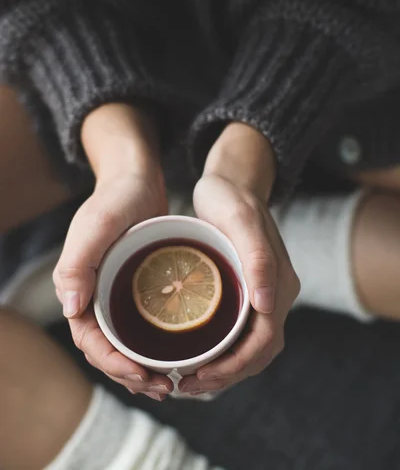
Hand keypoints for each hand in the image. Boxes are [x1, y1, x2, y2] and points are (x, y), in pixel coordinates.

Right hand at [53, 104, 172, 400]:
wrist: (135, 178)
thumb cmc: (115, 198)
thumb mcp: (97, 225)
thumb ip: (78, 263)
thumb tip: (71, 307)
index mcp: (76, 286)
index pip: (89, 340)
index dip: (112, 363)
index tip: (141, 375)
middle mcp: (92, 294)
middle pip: (106, 348)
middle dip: (130, 374)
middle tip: (163, 387)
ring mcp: (113, 292)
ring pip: (123, 341)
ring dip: (141, 366)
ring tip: (170, 382)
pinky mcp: (133, 286)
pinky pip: (139, 325)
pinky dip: (151, 345)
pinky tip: (174, 355)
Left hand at [179, 123, 299, 394]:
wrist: (232, 180)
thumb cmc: (232, 197)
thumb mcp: (240, 220)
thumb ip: (259, 259)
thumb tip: (267, 306)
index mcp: (280, 284)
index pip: (263, 342)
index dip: (233, 367)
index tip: (197, 376)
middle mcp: (276, 294)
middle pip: (258, 353)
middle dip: (225, 375)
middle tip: (185, 384)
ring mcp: (263, 293)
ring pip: (249, 347)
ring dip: (223, 370)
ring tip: (187, 379)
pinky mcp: (248, 290)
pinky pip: (240, 332)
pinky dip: (220, 352)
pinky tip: (194, 355)